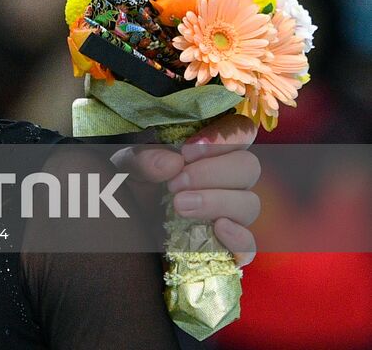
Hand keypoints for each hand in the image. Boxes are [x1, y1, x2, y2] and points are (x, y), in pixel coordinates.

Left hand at [114, 112, 260, 265]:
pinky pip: (249, 244)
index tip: (188, 151)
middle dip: (212, 172)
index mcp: (210, 151)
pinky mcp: (228, 245)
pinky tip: (218, 229)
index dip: (224, 137)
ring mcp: (232, 213)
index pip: (241, 131)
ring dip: (216, 202)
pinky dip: (239, 238)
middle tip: (176, 183)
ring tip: (179, 206)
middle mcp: (228, 180)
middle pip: (249, 166)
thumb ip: (142, 160)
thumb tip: (172, 162)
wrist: (126, 225)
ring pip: (250, 203)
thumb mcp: (127, 167)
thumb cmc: (134, 185)